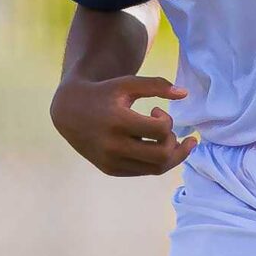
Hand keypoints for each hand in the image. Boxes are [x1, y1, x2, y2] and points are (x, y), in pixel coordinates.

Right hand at [50, 74, 196, 175]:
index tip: (157, 110)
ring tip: (174, 142)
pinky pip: (143, 172)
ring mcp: (111, 161)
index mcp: (117, 121)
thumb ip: (157, 85)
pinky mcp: (110, 170)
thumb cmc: (104, 94)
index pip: (160, 130)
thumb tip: (185, 93)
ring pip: (156, 169)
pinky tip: (155, 147)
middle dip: (175, 144)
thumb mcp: (128, 84)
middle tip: (172, 133)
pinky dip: (155, 162)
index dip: (167, 120)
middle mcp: (113, 145)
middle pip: (162, 155)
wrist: (69, 111)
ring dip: (171, 156)